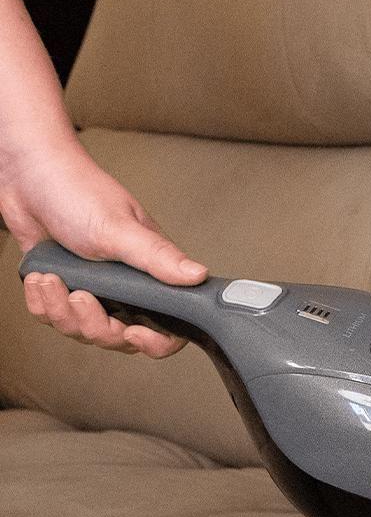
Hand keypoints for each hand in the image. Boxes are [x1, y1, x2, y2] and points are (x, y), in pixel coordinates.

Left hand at [0, 139, 206, 356]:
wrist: (26, 174)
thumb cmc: (76, 190)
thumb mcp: (120, 229)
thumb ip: (159, 258)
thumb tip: (199, 276)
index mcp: (151, 274)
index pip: (169, 327)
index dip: (155, 341)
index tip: (133, 333)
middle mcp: (126, 286)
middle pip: (120, 338)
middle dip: (94, 325)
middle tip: (81, 296)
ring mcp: (95, 288)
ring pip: (84, 331)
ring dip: (60, 311)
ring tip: (51, 279)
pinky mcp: (65, 287)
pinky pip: (55, 317)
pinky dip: (42, 302)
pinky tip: (40, 277)